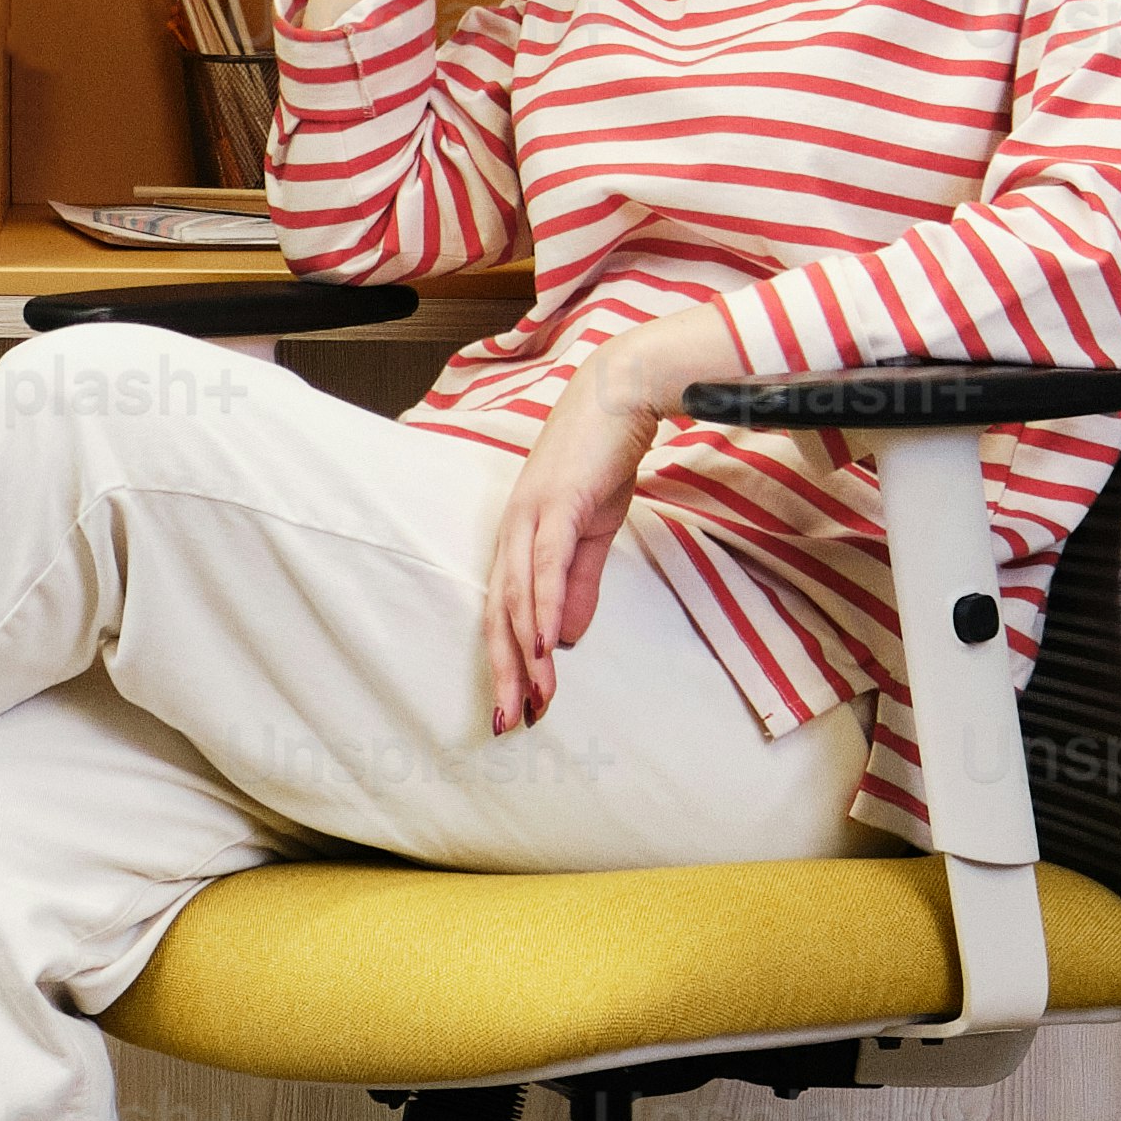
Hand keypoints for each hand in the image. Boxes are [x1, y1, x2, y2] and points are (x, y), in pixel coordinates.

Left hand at [477, 338, 682, 732]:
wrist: (621, 396)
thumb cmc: (603, 457)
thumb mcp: (593, 532)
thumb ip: (579, 584)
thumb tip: (567, 635)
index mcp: (520, 540)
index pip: (505, 613)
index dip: (508, 663)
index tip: (520, 708)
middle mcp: (513, 532)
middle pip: (498, 615)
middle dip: (504, 674)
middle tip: (509, 724)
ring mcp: (530, 518)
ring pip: (517, 599)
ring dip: (524, 654)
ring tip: (531, 699)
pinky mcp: (556, 505)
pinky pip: (546, 566)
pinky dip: (542, 607)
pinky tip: (546, 645)